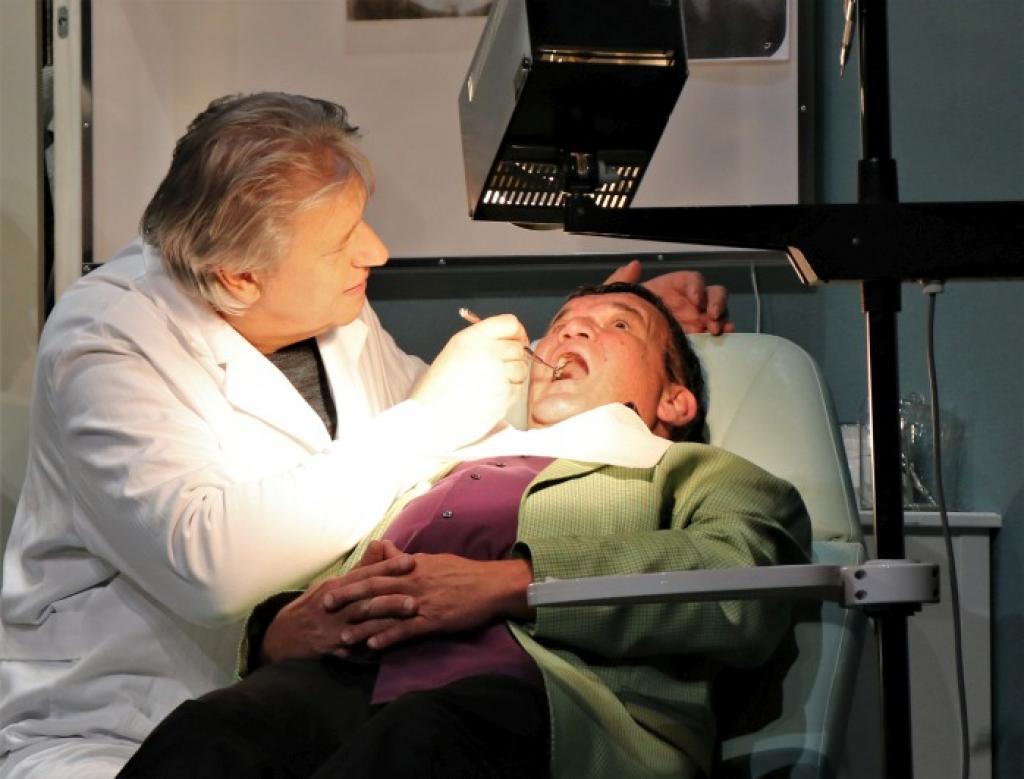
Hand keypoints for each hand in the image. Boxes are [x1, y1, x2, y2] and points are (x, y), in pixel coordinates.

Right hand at [260, 544, 416, 663]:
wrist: (283, 636)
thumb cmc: (314, 606)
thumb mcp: (332, 583)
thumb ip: (360, 568)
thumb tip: (381, 545)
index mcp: (337, 585)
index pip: (365, 573)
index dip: (388, 567)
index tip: (411, 561)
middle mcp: (336, 603)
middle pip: (366, 598)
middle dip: (392, 596)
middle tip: (416, 595)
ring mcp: (333, 626)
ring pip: (363, 621)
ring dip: (387, 620)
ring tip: (409, 617)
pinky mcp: (331, 646)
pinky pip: (353, 646)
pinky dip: (369, 644)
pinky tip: (387, 644)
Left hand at [322, 554, 533, 651]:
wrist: (491, 586)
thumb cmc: (462, 572)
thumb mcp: (431, 559)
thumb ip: (403, 558)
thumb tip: (383, 547)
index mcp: (410, 567)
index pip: (375, 573)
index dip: (351, 581)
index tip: (330, 586)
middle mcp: (411, 582)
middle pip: (373, 590)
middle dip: (347, 599)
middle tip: (324, 607)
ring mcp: (421, 602)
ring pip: (385, 612)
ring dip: (362, 624)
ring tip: (341, 636)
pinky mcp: (433, 620)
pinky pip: (406, 630)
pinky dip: (388, 637)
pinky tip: (372, 646)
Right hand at [411, 314, 528, 448]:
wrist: (430, 419)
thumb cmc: (438, 391)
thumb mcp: (454, 352)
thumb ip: (482, 342)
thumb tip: (509, 340)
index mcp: (472, 338)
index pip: (510, 323)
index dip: (517, 333)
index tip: (516, 341)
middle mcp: (487, 351)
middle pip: (518, 347)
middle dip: (512, 358)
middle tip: (496, 371)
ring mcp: (498, 372)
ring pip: (521, 368)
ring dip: (511, 378)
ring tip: (488, 386)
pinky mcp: (505, 393)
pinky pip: (518, 389)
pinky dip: (508, 395)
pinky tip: (488, 398)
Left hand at [605, 259, 733, 334]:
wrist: (619, 347)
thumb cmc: (618, 319)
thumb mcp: (615, 299)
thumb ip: (623, 281)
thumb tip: (635, 264)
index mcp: (670, 289)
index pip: (693, 281)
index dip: (697, 287)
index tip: (694, 300)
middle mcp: (685, 303)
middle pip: (712, 294)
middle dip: (716, 303)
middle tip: (711, 317)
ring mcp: (693, 321)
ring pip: (717, 311)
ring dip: (721, 317)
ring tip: (715, 330)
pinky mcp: (695, 339)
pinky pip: (714, 331)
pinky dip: (723, 331)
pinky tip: (723, 335)